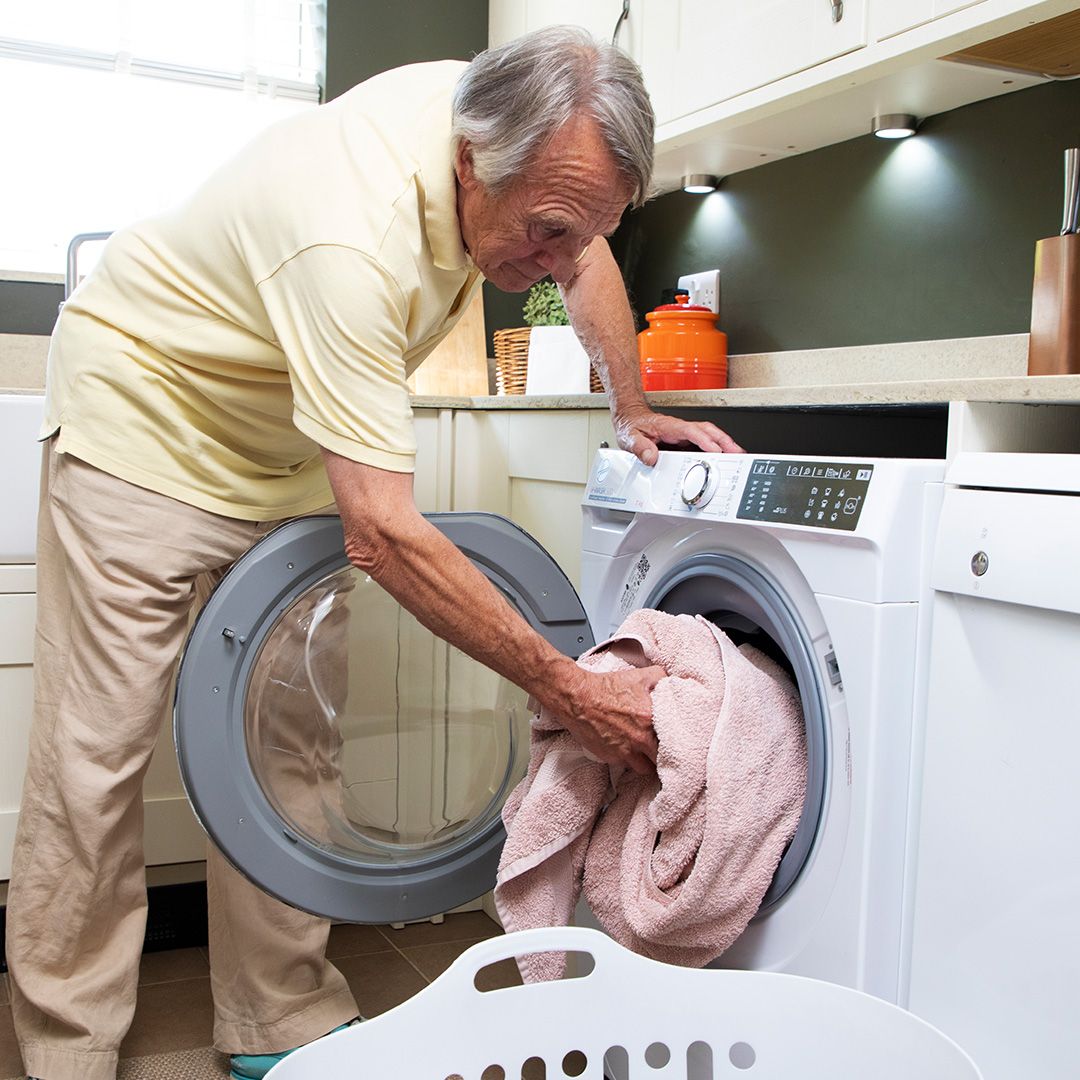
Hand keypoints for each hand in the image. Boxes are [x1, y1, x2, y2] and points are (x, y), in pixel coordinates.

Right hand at [561, 663, 664, 774]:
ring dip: (646, 762)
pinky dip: (628, 760)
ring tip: (645, 753)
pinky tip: (627, 749)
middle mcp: (641, 739)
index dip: (676, 740)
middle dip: (663, 756)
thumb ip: (662, 679)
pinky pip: (626, 766)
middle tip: (663, 750)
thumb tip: (674, 684)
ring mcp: (625, 751)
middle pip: (662, 760)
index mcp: (651, 719)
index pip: (675, 739)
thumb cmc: (606, 687)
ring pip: (645, 769)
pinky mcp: (611, 758)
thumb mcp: (640, 675)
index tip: (675, 740)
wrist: (578, 697)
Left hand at [613, 405, 743, 466]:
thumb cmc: (631, 426)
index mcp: (668, 426)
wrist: (629, 418)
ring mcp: (684, 433)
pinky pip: (704, 440)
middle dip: (724, 440)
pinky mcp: (685, 439)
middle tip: (737, 452)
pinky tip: (723, 455)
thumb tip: (652, 457)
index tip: (714, 449)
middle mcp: (679, 428)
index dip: (704, 440)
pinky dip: (717, 446)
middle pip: (707, 430)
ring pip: (709, 434)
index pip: (691, 431)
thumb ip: (640, 448)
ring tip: (737, 454)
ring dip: (724, 443)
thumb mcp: (629, 438)